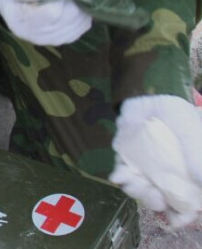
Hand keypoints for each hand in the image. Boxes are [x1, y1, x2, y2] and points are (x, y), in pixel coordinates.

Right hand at [0, 0, 91, 45]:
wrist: (16, 5)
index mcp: (22, 23)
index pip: (52, 13)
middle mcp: (37, 37)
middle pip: (68, 17)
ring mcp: (52, 40)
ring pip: (79, 21)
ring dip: (78, 4)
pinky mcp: (65, 39)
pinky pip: (83, 25)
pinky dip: (83, 12)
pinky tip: (73, 4)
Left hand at [110, 95, 201, 227]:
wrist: (156, 95)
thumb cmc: (181, 118)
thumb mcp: (194, 136)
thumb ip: (198, 158)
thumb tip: (201, 182)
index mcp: (184, 177)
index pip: (184, 204)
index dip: (181, 215)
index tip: (176, 218)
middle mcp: (164, 177)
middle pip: (160, 200)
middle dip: (155, 203)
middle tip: (155, 199)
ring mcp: (144, 169)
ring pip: (139, 189)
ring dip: (137, 192)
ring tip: (137, 186)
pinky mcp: (126, 158)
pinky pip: (121, 172)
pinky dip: (120, 176)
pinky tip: (120, 175)